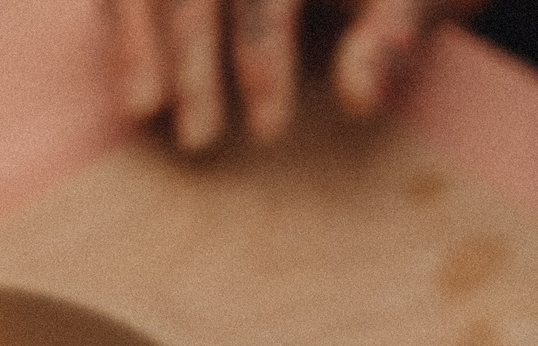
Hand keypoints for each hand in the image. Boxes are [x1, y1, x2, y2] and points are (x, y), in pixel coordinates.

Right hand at [106, 0, 464, 150]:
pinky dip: (122, 23)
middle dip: (195, 60)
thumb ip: (389, 40)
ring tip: (143, 112)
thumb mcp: (415, 0)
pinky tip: (129, 79)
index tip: (267, 131)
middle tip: (200, 140)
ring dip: (137, 40)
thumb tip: (358, 99)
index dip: (261, 58)